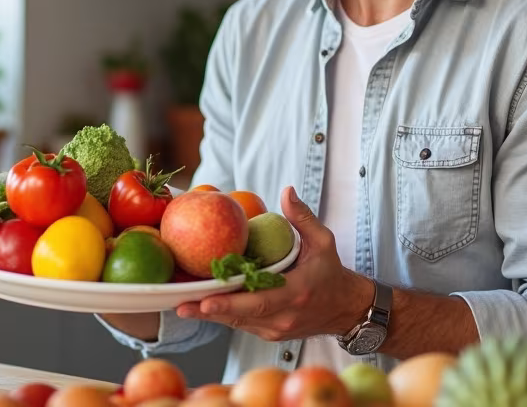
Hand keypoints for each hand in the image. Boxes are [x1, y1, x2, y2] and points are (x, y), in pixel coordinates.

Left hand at [174, 186, 371, 342]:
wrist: (346, 308)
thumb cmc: (332, 273)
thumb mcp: (323, 242)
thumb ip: (303, 218)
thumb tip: (286, 191)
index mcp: (296, 293)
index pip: (259, 301)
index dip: (230, 303)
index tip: (205, 299)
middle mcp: (284, 317)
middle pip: (240, 317)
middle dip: (208, 311)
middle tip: (180, 305)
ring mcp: (276, 330)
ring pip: (237, 323)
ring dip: (211, 314)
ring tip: (181, 305)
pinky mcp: (270, 334)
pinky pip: (242, 325)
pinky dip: (224, 315)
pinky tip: (202, 306)